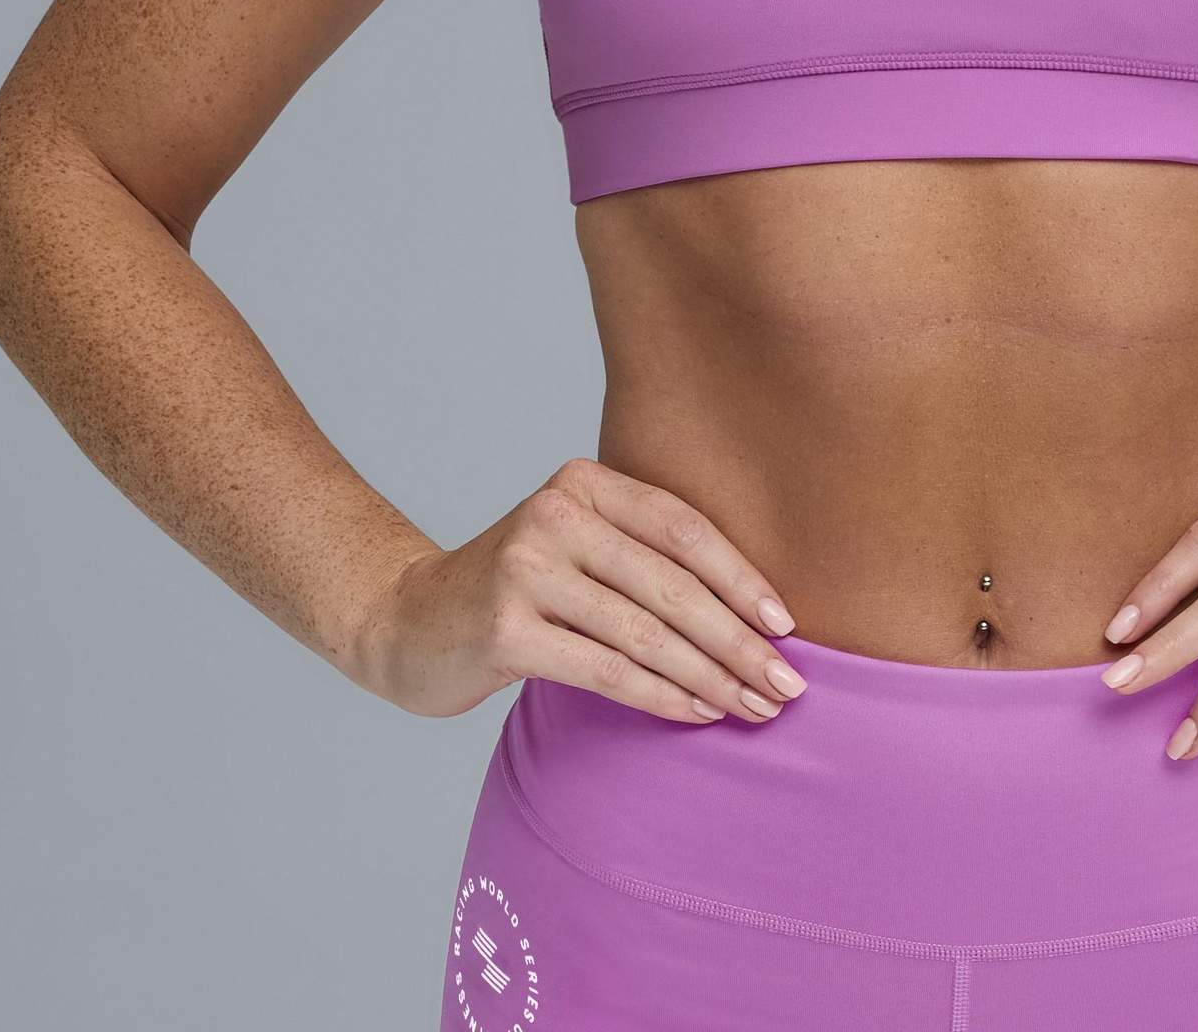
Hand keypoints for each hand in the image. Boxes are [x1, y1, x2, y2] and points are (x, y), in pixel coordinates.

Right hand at [342, 457, 806, 725]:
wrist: (408, 624)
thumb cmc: (519, 592)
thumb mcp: (578, 550)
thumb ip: (644, 557)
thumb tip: (756, 610)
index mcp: (584, 484)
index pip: (683, 528)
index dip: (741, 578)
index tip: (788, 624)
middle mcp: (556, 515)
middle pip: (672, 584)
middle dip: (739, 640)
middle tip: (788, 684)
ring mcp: (526, 570)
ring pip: (645, 632)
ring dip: (711, 676)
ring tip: (755, 708)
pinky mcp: (506, 630)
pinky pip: (607, 670)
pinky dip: (662, 695)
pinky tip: (699, 713)